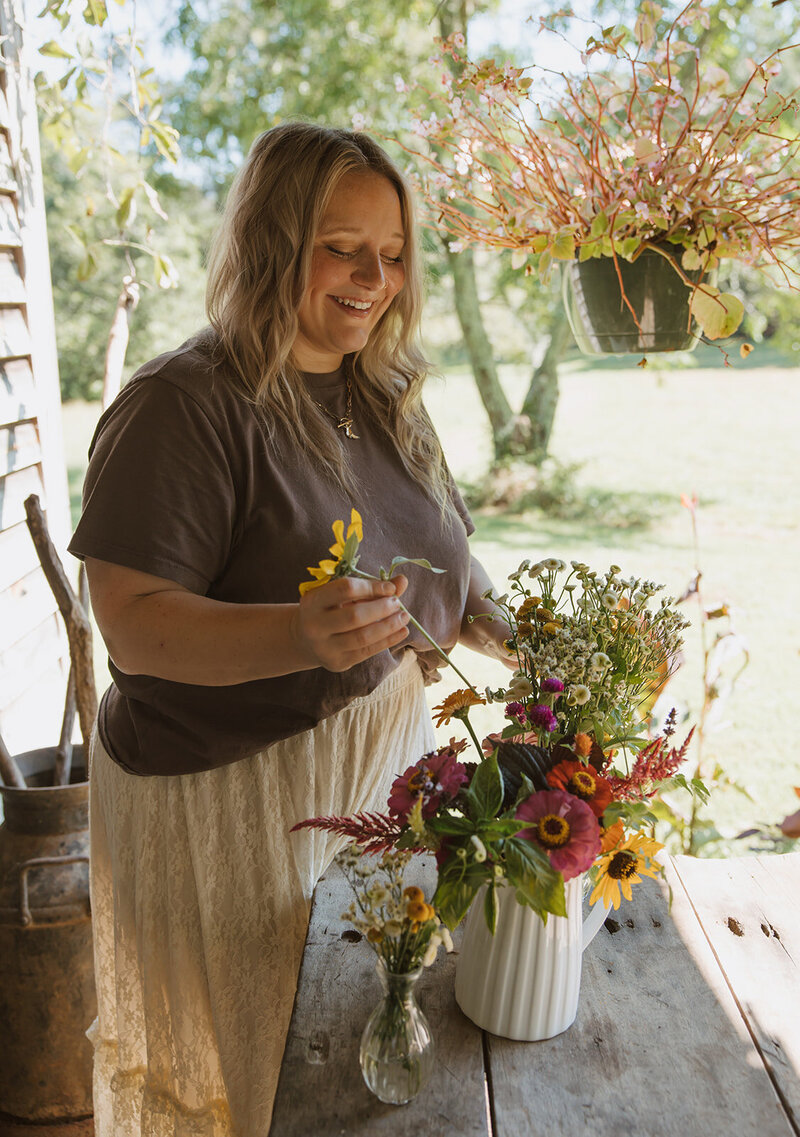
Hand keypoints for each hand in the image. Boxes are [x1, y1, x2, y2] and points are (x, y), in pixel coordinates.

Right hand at [291, 575, 410, 672]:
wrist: (306, 640)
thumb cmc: (330, 610)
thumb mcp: (343, 596)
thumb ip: (372, 587)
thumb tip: (402, 581)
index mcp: (313, 600)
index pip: (346, 589)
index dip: (372, 587)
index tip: (390, 588)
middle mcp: (314, 625)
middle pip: (354, 616)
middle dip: (381, 608)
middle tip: (398, 603)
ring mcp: (324, 647)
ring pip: (362, 637)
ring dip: (388, 626)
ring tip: (404, 617)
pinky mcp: (337, 663)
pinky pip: (367, 652)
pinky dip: (388, 641)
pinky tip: (402, 632)